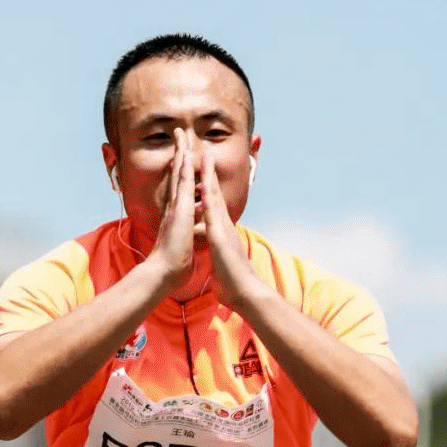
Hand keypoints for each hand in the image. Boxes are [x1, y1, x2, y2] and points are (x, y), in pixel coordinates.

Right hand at [147, 129, 197, 293]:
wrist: (163, 274)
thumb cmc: (172, 267)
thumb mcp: (181, 248)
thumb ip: (182, 240)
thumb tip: (184, 242)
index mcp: (177, 216)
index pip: (182, 189)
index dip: (182, 172)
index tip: (183, 156)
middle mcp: (175, 208)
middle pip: (178, 175)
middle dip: (179, 154)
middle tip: (179, 134)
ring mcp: (177, 207)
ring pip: (180, 173)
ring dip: (180, 152)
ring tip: (181, 133)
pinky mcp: (181, 210)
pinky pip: (183, 183)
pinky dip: (184, 167)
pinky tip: (185, 152)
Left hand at [198, 146, 260, 310]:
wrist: (245, 294)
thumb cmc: (233, 286)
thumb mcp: (222, 270)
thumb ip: (220, 265)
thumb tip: (218, 270)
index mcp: (222, 234)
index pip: (213, 207)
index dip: (208, 190)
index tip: (202, 174)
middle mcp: (224, 226)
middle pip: (215, 194)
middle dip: (209, 173)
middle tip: (204, 151)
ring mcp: (223, 228)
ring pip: (214, 196)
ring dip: (209, 175)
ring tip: (204, 154)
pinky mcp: (220, 235)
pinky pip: (212, 210)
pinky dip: (208, 195)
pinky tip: (204, 181)